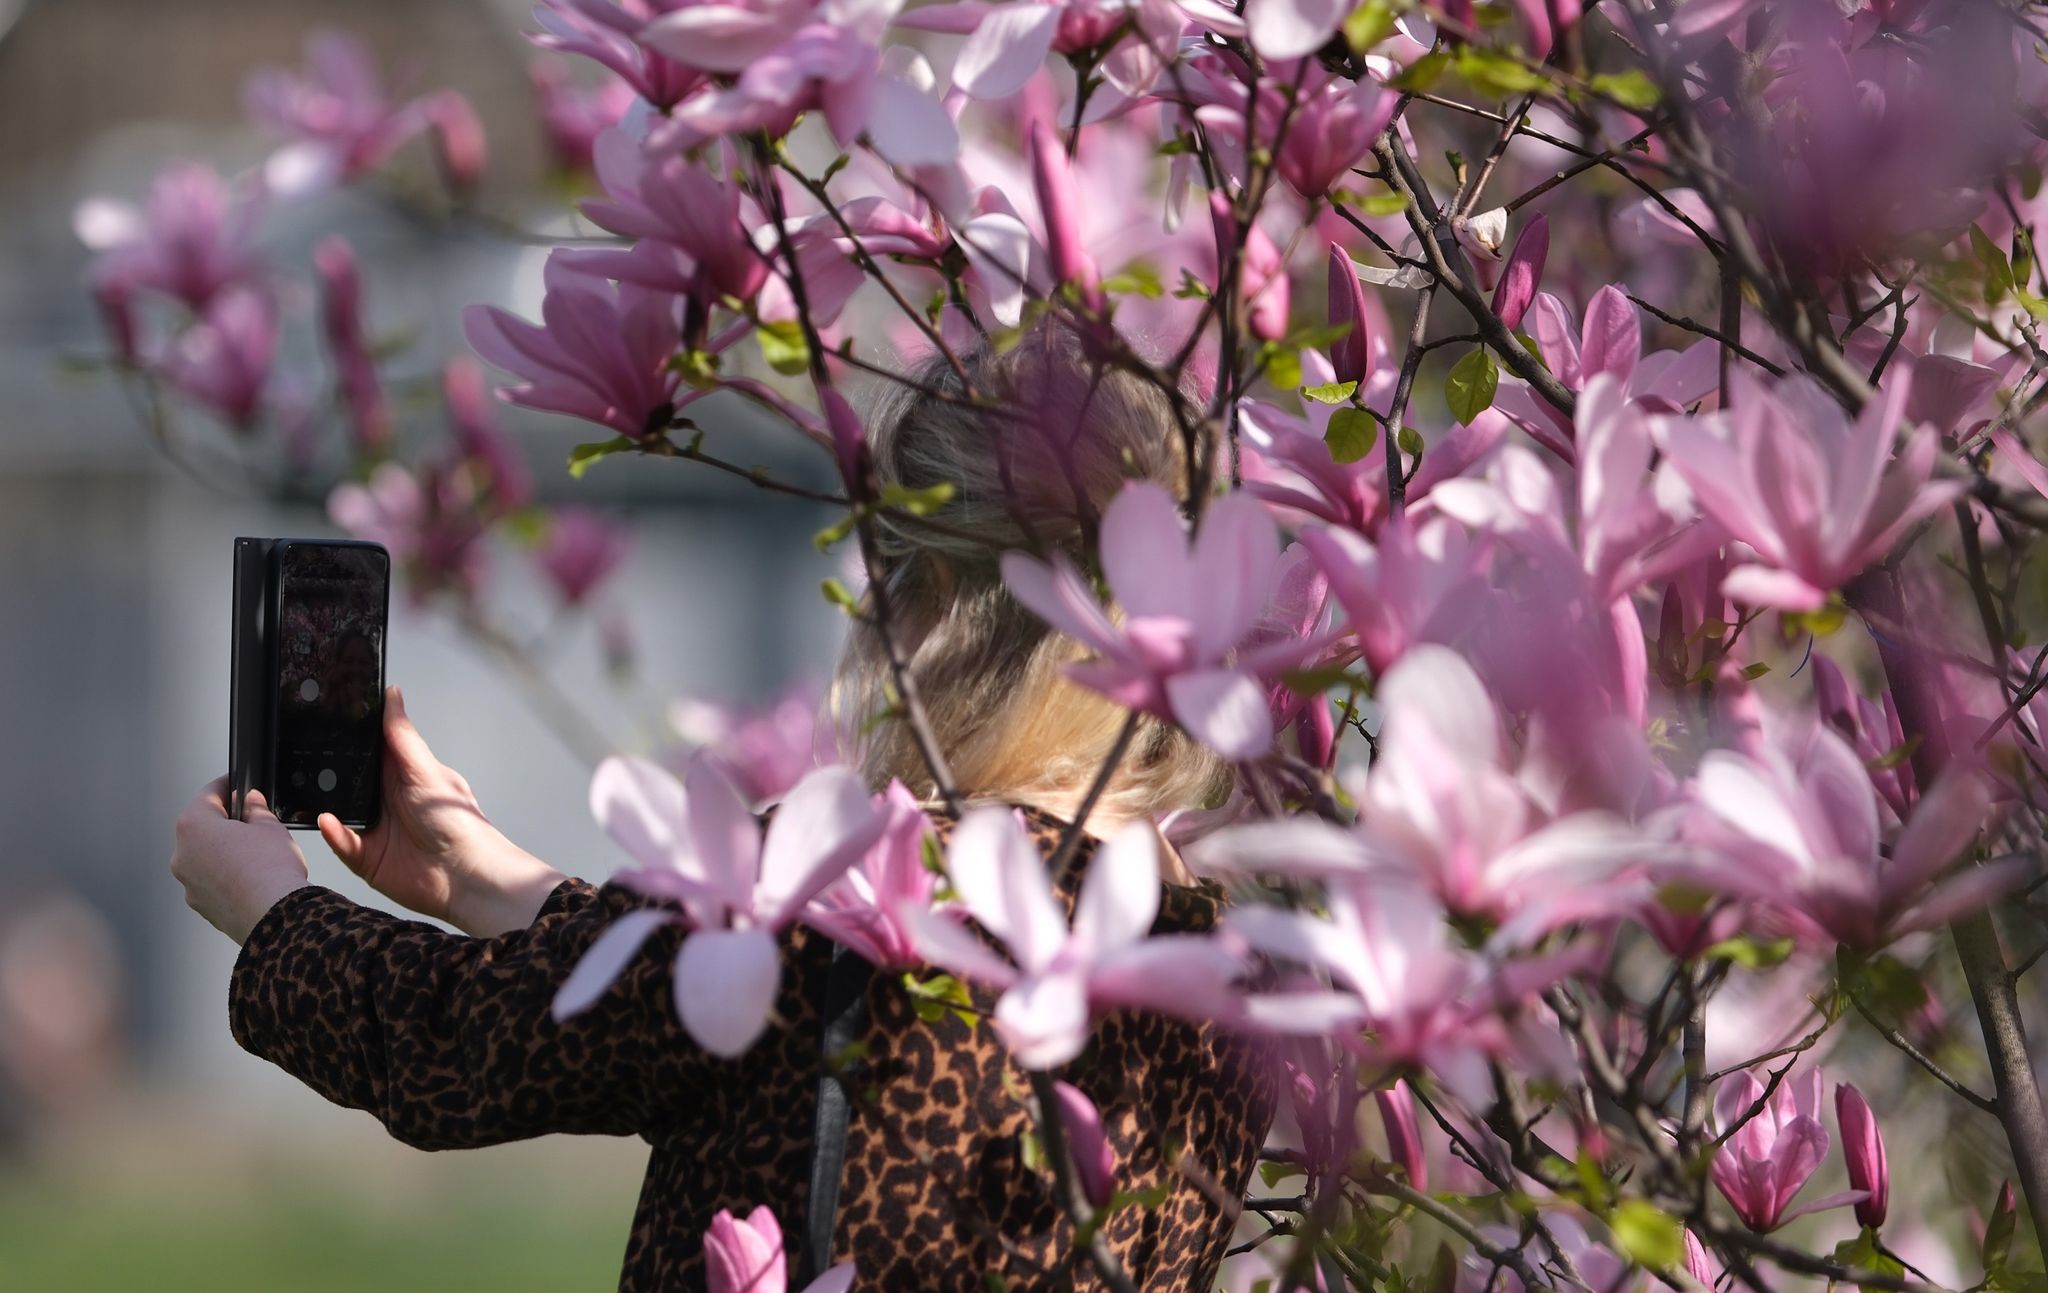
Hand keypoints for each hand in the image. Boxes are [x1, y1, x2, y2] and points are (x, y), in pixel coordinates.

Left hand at [171, 779, 309, 943]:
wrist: (275, 915)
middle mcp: (182, 854)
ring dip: (224, 851)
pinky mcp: (200, 904)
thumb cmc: (270, 871)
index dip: (227, 785)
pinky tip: (251, 876)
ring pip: (205, 856)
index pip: (208, 794)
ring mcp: (188, 882)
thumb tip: (250, 801)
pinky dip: (226, 875)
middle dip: (226, 822)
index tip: (237, 783)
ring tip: (256, 854)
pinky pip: (210, 880)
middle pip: (202, 827)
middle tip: (253, 821)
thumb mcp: (270, 826)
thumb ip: (255, 808)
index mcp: (193, 826)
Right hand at [316, 685, 564, 935]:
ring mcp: (375, 828)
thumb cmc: (458, 821)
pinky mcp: (367, 856)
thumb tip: (393, 694)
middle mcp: (385, 799)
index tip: (324, 713)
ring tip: (310, 791)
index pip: (368, 749)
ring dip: (326, 803)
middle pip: (346, 779)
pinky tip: (328, 821)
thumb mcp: (425, 771)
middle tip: (304, 756)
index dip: (348, 735)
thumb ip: (402, 737)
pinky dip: (333, 832)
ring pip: (338, 810)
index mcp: (401, 774)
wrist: (466, 876)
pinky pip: (341, 842)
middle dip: (326, 771)